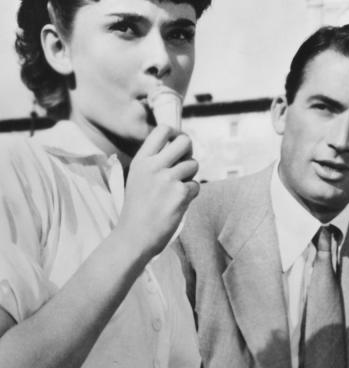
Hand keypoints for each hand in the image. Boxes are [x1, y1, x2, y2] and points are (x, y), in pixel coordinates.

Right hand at [115, 125, 198, 260]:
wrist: (134, 237)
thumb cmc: (138, 210)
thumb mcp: (138, 178)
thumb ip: (155, 162)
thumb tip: (182, 146)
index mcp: (141, 161)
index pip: (163, 130)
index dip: (176, 133)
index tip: (178, 142)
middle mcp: (154, 166)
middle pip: (185, 141)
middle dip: (189, 151)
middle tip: (185, 163)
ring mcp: (167, 179)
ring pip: (193, 165)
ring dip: (190, 177)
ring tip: (176, 190)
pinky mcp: (180, 194)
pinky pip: (196, 186)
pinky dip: (190, 195)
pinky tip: (177, 204)